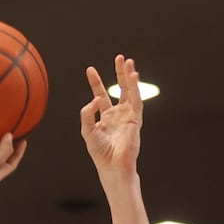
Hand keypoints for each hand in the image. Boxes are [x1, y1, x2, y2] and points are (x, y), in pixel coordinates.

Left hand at [81, 55, 143, 180]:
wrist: (112, 165)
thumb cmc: (100, 152)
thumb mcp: (87, 130)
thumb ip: (87, 113)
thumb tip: (95, 99)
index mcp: (105, 117)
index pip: (101, 95)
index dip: (95, 82)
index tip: (90, 69)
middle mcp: (118, 114)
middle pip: (119, 89)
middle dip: (118, 73)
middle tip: (119, 58)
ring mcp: (128, 115)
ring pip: (130, 91)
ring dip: (129, 76)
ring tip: (127, 61)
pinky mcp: (135, 119)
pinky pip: (136, 99)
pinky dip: (135, 87)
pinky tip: (133, 75)